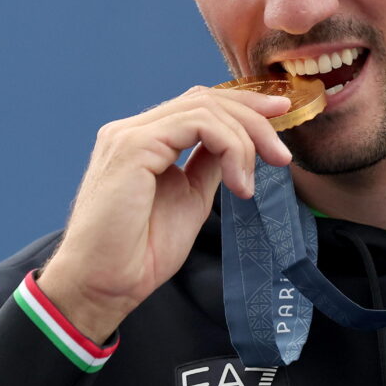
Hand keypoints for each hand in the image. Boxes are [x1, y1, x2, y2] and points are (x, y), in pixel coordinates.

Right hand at [38, 86, 291, 342]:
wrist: (103, 287)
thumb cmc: (140, 252)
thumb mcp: (191, 198)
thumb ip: (210, 164)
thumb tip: (239, 146)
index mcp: (145, 139)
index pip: (199, 104)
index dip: (243, 105)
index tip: (279, 114)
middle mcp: (135, 129)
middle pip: (206, 98)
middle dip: (254, 118)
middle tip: (282, 153)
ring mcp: (130, 134)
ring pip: (205, 107)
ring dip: (244, 139)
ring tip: (251, 183)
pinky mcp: (133, 145)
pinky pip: (198, 124)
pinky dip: (230, 147)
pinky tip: (238, 183)